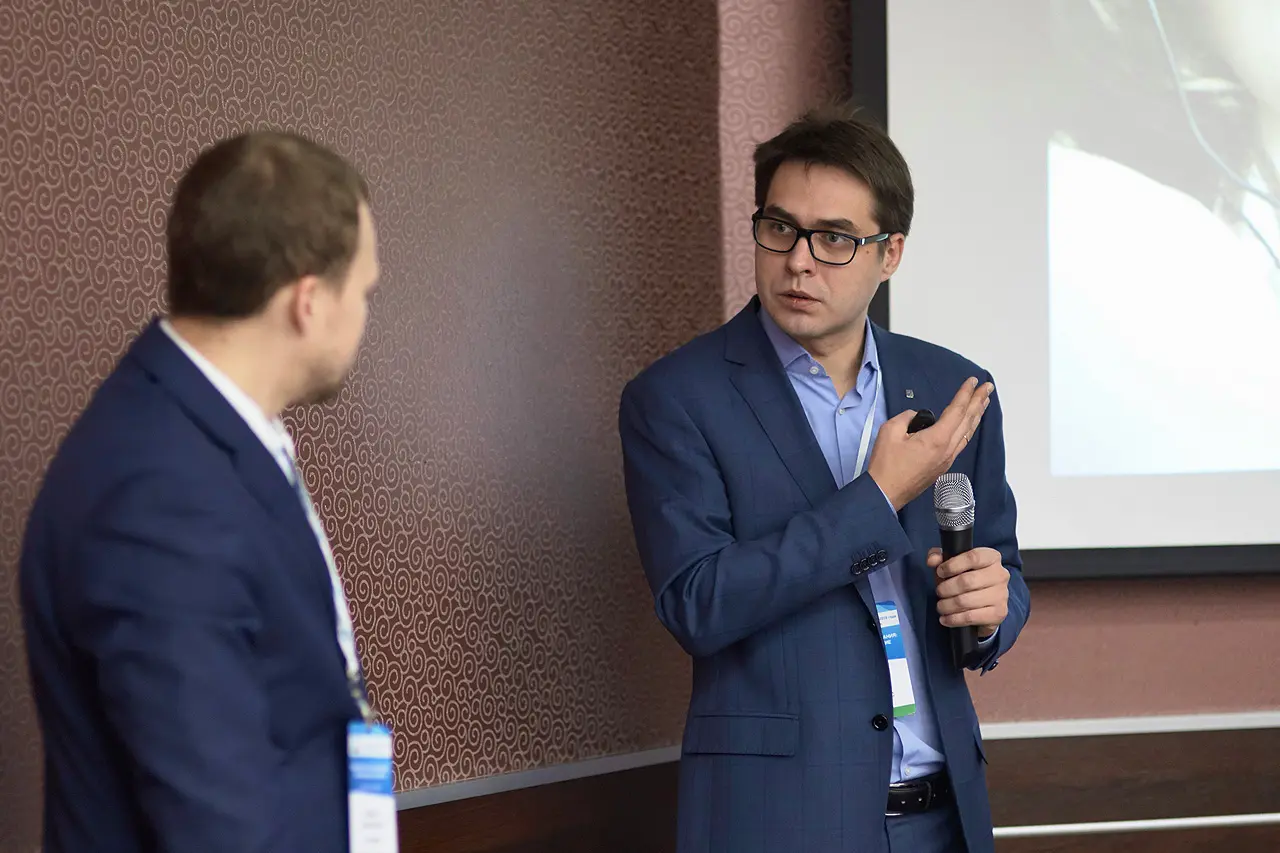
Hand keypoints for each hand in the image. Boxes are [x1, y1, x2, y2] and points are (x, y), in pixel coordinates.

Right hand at [866, 377, 993, 509]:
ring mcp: (947, 459)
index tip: (973, 381)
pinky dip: (968, 429)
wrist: (885, 493)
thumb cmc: (886, 466)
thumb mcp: (890, 431)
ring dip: (976, 415)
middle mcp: (947, 449)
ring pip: (967, 433)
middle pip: (967, 420)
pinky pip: (961, 442)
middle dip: (978, 401)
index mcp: (937, 439)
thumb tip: (917, 417)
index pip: (956, 410)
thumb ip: (907, 417)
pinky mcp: (942, 466)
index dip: (965, 393)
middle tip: (988, 388)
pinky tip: (968, 425)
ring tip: (983, 402)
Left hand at [929, 547, 1008, 637]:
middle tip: (939, 592)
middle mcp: (1000, 575)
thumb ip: (940, 558)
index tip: (940, 572)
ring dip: (947, 605)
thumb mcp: (953, 565)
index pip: (973, 557)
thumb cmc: (967, 580)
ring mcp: (1001, 595)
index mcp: (992, 558)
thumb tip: (932, 560)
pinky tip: (945, 619)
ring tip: (940, 606)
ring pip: (966, 601)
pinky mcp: (999, 613)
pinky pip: (970, 617)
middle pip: (967, 581)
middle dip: (946, 588)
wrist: (986, 605)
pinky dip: (953, 619)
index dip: (952, 565)